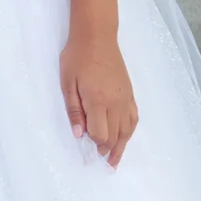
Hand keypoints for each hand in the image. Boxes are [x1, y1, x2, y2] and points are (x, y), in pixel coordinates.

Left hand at [59, 31, 137, 167]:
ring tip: (114, 160)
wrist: (97, 37)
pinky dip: (129, 132)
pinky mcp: (130, 93)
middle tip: (100, 163)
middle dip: (107, 151)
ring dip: (121, 146)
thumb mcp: (67, 83)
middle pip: (115, 136)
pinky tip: (124, 137)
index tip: (86, 151)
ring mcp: (125, 98)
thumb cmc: (77, 57)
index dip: (93, 145)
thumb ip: (73, 110)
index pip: (100, 134)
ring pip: (127, 130)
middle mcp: (116, 103)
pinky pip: (133, 118)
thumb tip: (79, 135)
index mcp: (98, 101)